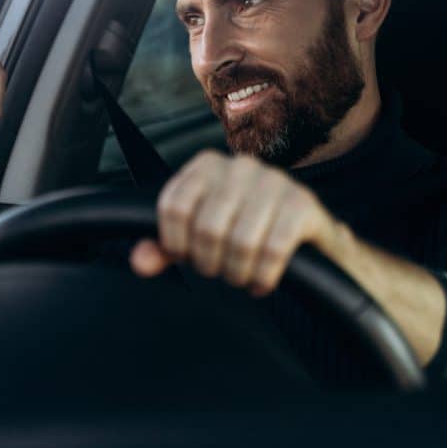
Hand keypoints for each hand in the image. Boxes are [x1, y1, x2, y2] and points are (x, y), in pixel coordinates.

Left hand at [130, 150, 344, 295]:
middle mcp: (241, 165)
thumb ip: (165, 248)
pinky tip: (262, 282)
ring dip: (238, 273)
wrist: (307, 236)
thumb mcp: (199, 237)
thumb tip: (140, 261)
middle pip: (207, 227)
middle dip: (210, 263)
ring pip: (240, 241)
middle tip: (219, 271)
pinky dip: (263, 277)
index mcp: (207, 165)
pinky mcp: (303, 204)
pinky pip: (273, 250)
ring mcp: (275, 181)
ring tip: (241, 277)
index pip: (173, 206)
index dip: (176, 243)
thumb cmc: (244, 231)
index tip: (187, 256)